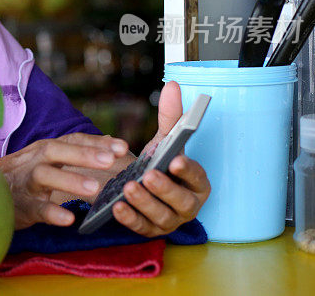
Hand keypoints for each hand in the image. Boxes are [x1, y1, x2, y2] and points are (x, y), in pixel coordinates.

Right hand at [0, 133, 128, 229]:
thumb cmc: (23, 177)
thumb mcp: (46, 161)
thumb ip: (75, 152)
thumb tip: (111, 144)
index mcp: (44, 150)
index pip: (71, 140)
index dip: (96, 143)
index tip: (123, 147)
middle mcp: (34, 161)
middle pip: (57, 150)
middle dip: (84, 154)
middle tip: (111, 160)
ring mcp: (25, 183)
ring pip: (45, 176)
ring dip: (70, 180)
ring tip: (95, 188)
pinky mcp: (20, 206)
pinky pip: (36, 208)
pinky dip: (52, 212)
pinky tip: (68, 219)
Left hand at [112, 81, 210, 236]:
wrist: (141, 182)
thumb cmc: (161, 161)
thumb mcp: (165, 139)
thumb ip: (171, 115)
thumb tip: (173, 86)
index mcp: (197, 182)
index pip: (198, 178)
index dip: (188, 170)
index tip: (175, 159)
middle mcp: (188, 205)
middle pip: (181, 202)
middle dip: (165, 189)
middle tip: (148, 176)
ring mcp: (169, 220)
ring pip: (161, 217)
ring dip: (145, 203)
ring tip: (128, 188)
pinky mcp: (149, 230)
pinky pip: (141, 227)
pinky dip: (130, 219)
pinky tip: (116, 206)